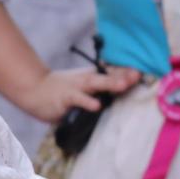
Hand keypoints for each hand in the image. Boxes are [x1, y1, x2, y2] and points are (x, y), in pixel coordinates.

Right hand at [13, 66, 142, 123]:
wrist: (34, 89)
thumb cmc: (61, 90)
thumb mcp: (81, 86)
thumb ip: (100, 90)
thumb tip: (123, 91)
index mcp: (92, 77)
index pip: (112, 73)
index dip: (127, 72)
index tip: (145, 73)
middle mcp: (86, 79)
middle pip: (107, 76)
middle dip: (123, 76)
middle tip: (138, 75)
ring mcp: (75, 87)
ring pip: (94, 84)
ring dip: (109, 83)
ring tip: (123, 85)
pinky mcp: (65, 97)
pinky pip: (77, 99)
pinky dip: (87, 102)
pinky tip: (96, 105)